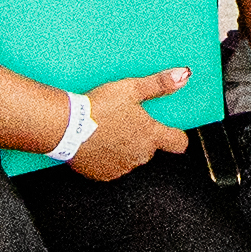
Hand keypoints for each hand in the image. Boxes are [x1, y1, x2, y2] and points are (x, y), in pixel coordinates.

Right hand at [65, 71, 192, 179]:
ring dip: (124, 147)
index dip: (177, 136)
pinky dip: (108, 157)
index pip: (178, 142)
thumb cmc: (99, 108)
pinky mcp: (104, 175)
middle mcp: (140, 156)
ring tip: (108, 130)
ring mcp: (122, 167)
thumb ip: (159, 85)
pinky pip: (112, 167)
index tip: (171, 131)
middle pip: (150, 147)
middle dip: (141, 136)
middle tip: (124, 120)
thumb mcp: (131, 89)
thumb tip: (183, 76)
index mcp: (150, 136)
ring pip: (131, 157)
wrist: (67, 127)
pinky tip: (98, 143)